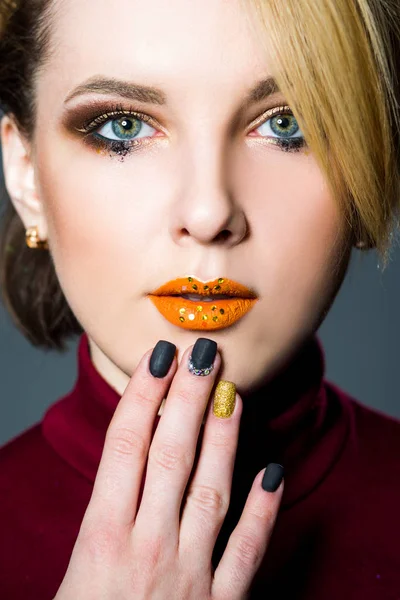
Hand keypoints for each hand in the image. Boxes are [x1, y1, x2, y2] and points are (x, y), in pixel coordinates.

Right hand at [54, 338, 283, 599]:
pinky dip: (265, 510)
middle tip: (204, 354)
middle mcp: (148, 548)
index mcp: (100, 540)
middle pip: (171, 455)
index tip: (158, 359)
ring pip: (210, 489)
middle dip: (188, 399)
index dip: (142, 396)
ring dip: (224, 438)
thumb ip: (95, 529)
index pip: (125, 448)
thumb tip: (115, 479)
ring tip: (234, 395)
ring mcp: (189, 575)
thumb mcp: (68, 582)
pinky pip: (248, 550)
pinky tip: (276, 470)